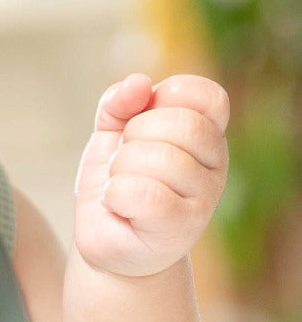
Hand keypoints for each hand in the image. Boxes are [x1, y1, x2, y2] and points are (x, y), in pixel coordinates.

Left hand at [74, 73, 229, 277]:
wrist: (108, 238)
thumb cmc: (116, 181)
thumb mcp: (109, 134)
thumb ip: (118, 103)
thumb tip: (138, 83)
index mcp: (205, 132)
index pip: (207, 95)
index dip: (165, 98)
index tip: (139, 119)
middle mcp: (214, 162)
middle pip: (181, 124)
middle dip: (134, 137)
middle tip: (125, 160)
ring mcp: (204, 196)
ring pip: (158, 159)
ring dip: (120, 171)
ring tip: (121, 186)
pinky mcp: (181, 226)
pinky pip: (145, 194)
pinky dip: (116, 195)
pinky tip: (119, 206)